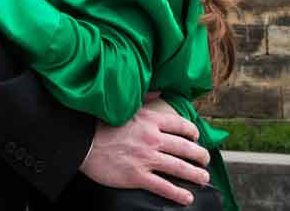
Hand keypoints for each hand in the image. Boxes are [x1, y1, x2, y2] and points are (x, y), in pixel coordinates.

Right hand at [80, 96, 210, 205]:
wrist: (83, 142)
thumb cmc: (102, 124)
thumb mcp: (127, 106)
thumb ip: (146, 98)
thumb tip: (159, 91)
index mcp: (151, 120)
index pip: (181, 125)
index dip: (193, 133)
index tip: (197, 138)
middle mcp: (153, 138)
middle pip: (185, 148)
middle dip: (200, 156)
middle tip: (206, 160)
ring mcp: (146, 158)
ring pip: (179, 168)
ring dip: (195, 175)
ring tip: (203, 178)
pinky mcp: (138, 176)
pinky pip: (164, 186)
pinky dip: (178, 193)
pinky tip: (186, 197)